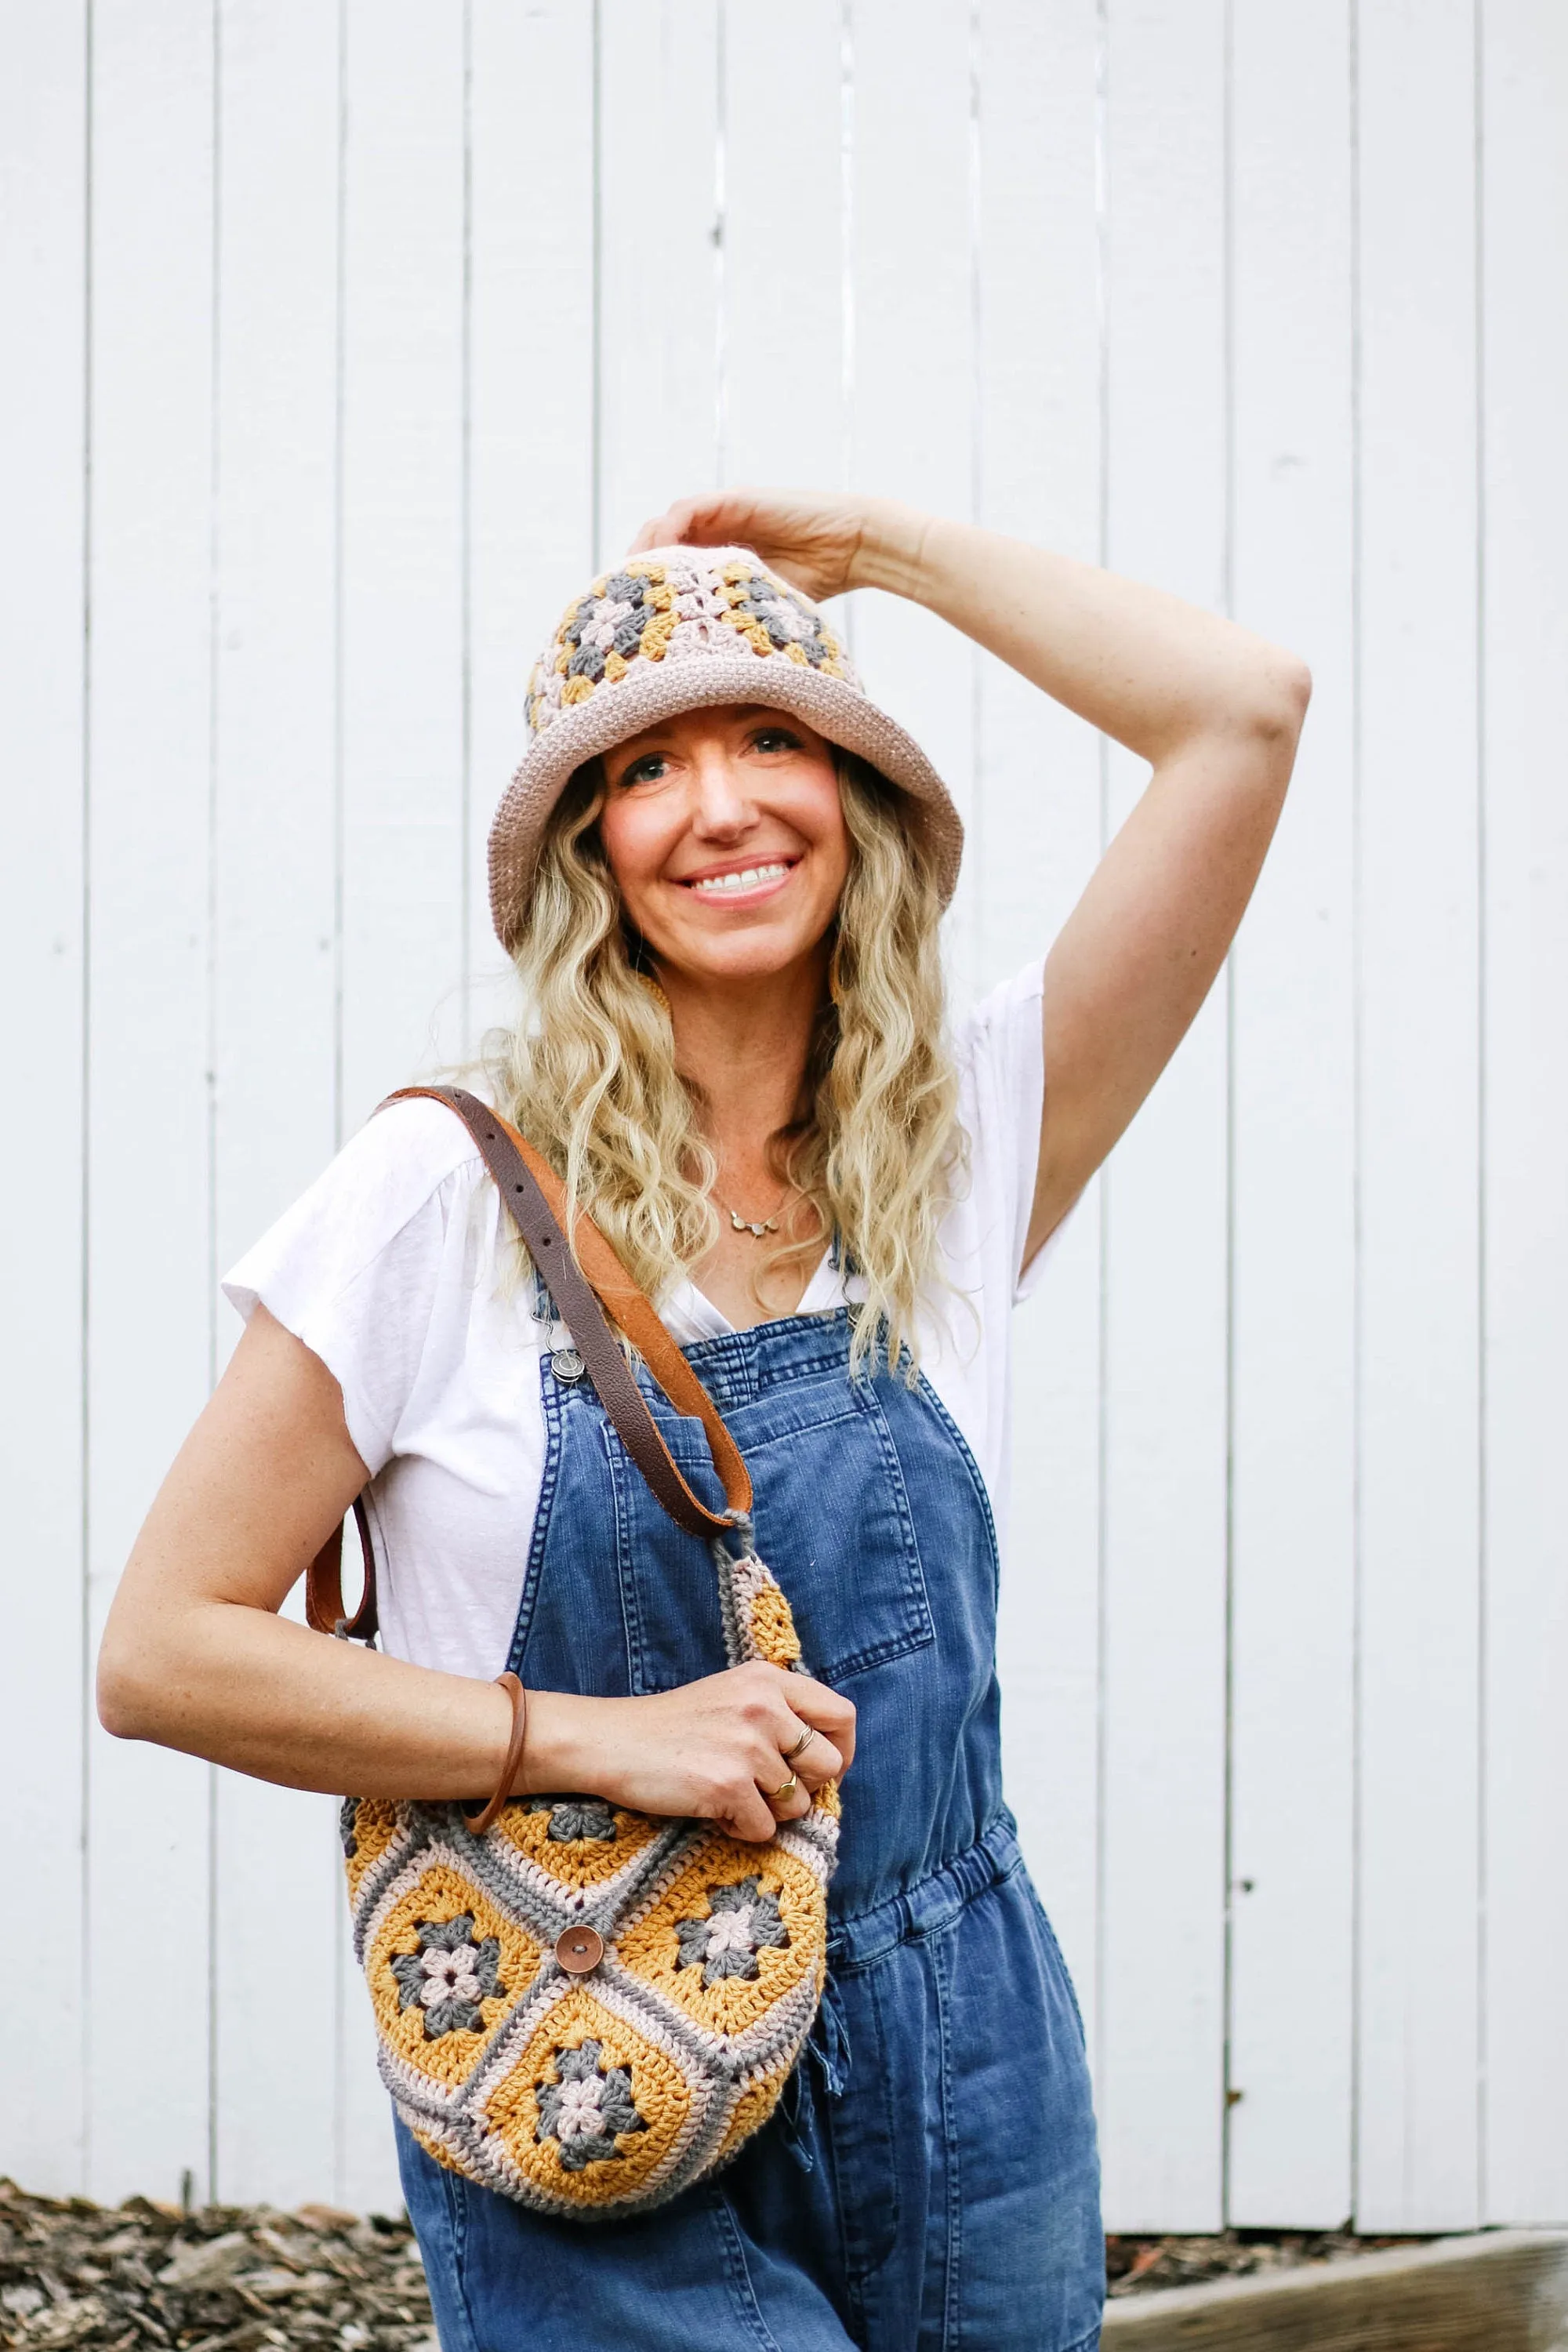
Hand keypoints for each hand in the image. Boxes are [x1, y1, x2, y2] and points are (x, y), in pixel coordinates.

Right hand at [529, 1661, 854, 1844]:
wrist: (613, 1742)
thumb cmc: (676, 1726)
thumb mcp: (733, 1695)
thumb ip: (780, 1712)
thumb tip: (830, 1760)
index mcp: (768, 1680)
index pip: (841, 1714)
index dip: (842, 1750)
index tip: (821, 1772)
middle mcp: (764, 1706)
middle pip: (828, 1766)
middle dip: (804, 1788)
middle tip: (769, 1791)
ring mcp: (746, 1746)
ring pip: (796, 1804)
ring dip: (767, 1811)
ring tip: (730, 1796)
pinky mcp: (727, 1784)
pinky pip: (764, 1828)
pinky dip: (742, 1830)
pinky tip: (715, 1811)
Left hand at [627, 487, 920, 603]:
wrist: (853, 548)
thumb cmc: (818, 588)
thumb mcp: (759, 615)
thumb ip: (728, 628)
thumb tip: (699, 680)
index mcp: (713, 561)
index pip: (662, 571)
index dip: (641, 594)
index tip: (627, 626)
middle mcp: (711, 535)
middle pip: (651, 548)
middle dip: (633, 575)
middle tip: (619, 609)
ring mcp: (719, 515)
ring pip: (660, 527)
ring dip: (643, 553)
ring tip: (635, 587)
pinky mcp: (732, 500)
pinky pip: (686, 511)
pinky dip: (668, 533)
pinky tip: (664, 563)